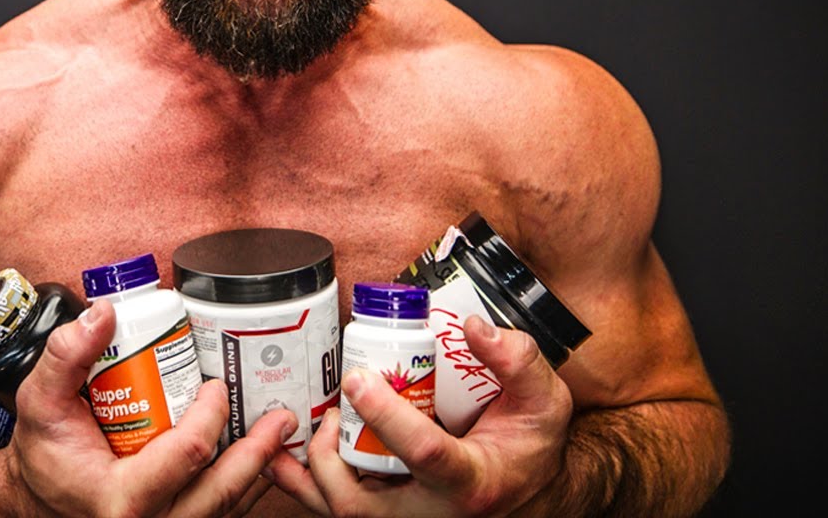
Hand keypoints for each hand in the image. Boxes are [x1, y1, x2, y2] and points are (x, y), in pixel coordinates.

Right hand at [8, 298, 297, 517]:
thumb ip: (65, 356)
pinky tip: (258, 457)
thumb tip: (102, 315)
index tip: (216, 386)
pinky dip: (241, 485)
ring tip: (280, 434)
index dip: (210, 416)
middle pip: (220, 491)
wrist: (42, 494)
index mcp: (120, 498)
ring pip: (225, 506)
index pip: (186, 454)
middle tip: (282, 417)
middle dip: (258, 452)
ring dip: (258, 470)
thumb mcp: (40, 401)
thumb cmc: (46, 452)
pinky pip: (219, 511)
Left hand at [267, 316, 572, 516]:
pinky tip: (284, 455)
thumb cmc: (530, 445)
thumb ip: (518, 360)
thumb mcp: (543, 401)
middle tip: (329, 412)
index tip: (358, 379)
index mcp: (472, 481)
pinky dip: (306, 484)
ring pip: (343, 514)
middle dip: (330, 459)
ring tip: (308, 427)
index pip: (425, 455)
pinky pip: (337, 509)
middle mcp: (434, 512)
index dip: (387, 417)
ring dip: (309, 474)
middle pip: (364, 506)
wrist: (528, 488)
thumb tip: (474, 327)